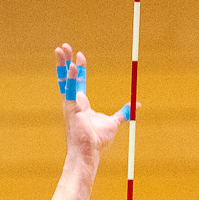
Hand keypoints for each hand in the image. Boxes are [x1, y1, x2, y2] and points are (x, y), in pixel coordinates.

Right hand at [56, 43, 126, 162]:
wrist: (89, 153)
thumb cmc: (97, 141)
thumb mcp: (114, 122)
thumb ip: (124, 112)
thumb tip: (137, 104)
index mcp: (81, 103)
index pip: (78, 81)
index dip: (79, 68)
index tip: (81, 55)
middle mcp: (73, 101)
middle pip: (67, 76)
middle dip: (65, 60)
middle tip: (64, 46)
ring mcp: (70, 104)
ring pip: (64, 79)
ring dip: (62, 63)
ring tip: (61, 49)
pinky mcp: (71, 109)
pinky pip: (70, 89)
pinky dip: (72, 77)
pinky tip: (73, 65)